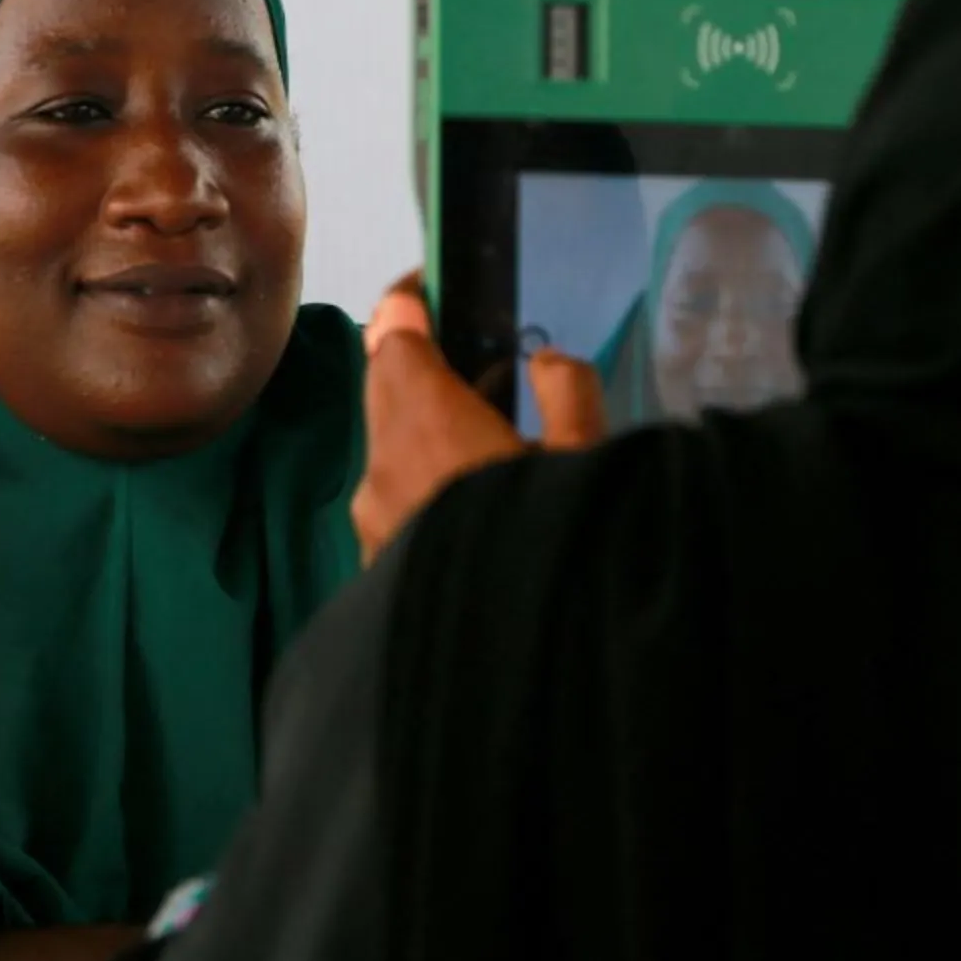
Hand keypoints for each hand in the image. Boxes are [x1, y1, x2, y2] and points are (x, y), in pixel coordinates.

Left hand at [351, 274, 605, 563]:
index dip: (410, 299)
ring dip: (428, 432)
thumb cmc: (552, 549)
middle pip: (386, 384)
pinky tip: (479, 509)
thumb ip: (569, 392)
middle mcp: (382, 461)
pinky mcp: (376, 561)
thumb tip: (547, 362)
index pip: (392, 329)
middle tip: (484, 368)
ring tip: (494, 448)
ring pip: (389, 446)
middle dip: (426, 366)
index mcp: (424, 418)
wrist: (513, 673)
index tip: (435, 287)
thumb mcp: (588, 460)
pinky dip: (426, 484)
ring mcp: (372, 517)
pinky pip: (395, 499)